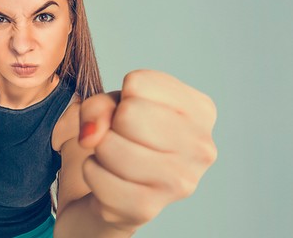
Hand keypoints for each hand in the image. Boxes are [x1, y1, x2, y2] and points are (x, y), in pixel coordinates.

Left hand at [78, 70, 216, 230]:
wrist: (120, 193)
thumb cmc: (126, 139)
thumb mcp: (115, 106)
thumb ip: (100, 105)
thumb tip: (91, 136)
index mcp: (201, 112)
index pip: (137, 84)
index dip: (122, 98)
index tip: (132, 115)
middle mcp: (200, 148)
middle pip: (127, 115)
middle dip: (112, 125)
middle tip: (122, 138)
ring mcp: (178, 182)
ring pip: (109, 145)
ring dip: (100, 149)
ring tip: (115, 158)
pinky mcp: (147, 208)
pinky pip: (97, 175)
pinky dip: (92, 171)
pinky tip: (109, 177)